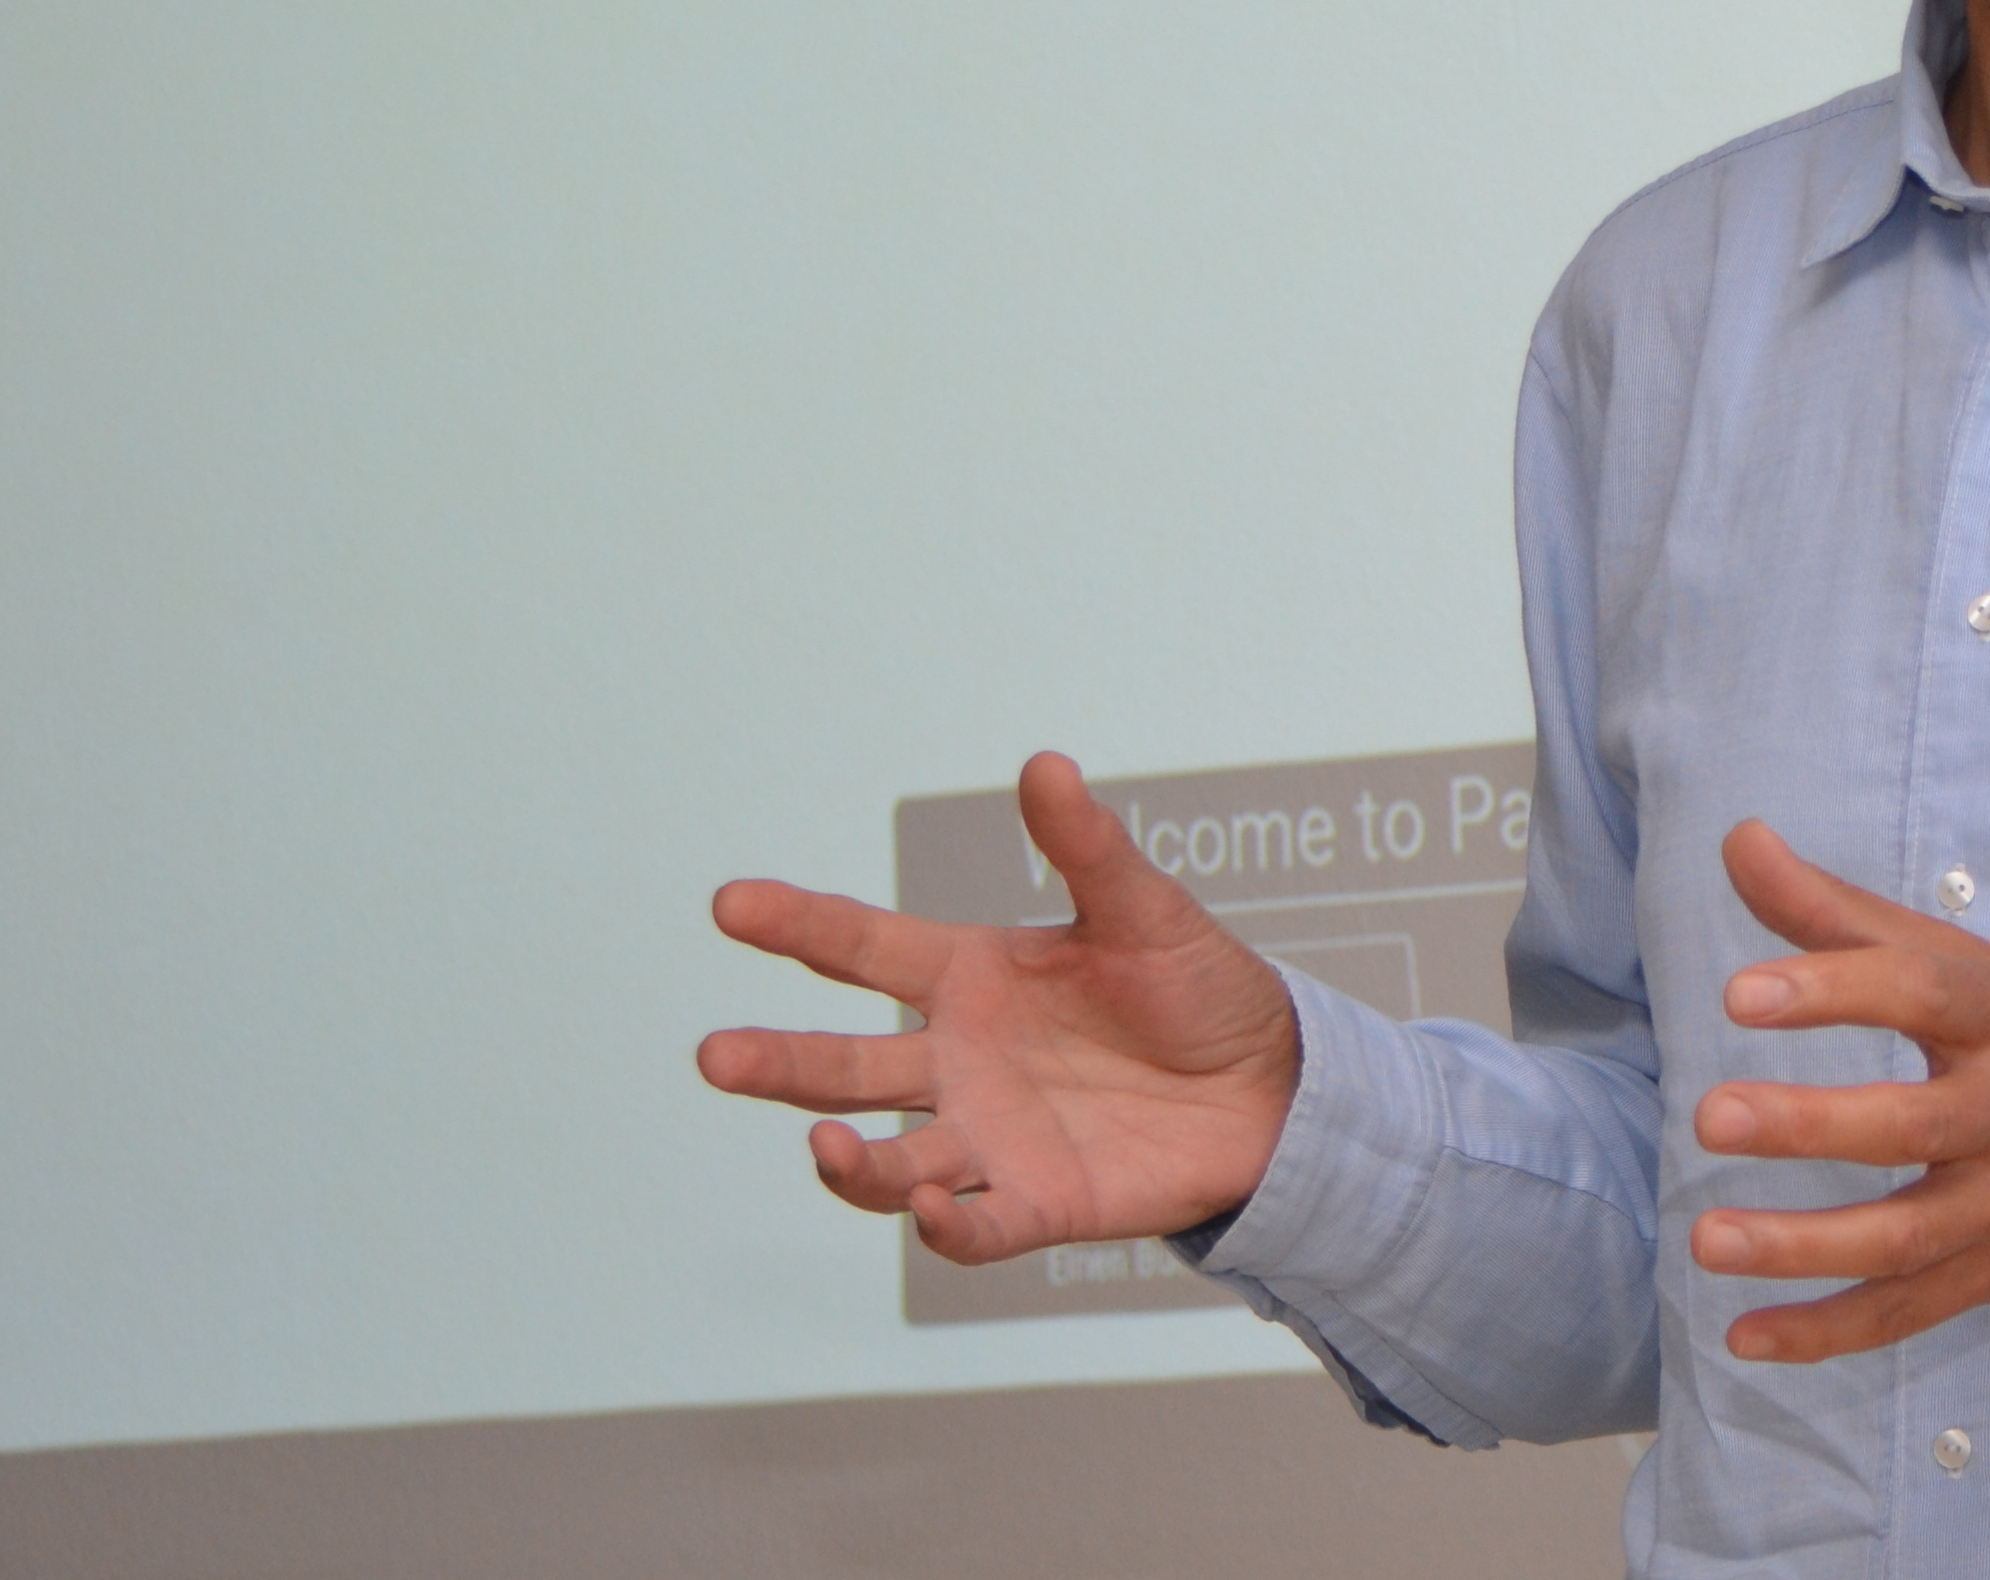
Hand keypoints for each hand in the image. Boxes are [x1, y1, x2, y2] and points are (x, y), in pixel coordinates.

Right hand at [696, 751, 1299, 1263]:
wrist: (1273, 1085)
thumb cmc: (1197, 987)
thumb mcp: (1145, 909)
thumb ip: (1086, 847)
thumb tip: (1045, 764)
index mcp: (971, 977)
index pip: (864, 949)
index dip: (797, 926)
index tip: (729, 904)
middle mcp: (961, 1060)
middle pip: (847, 1065)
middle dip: (779, 1063)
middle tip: (715, 1055)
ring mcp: (992, 1135)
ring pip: (891, 1160)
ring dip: (851, 1163)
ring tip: (823, 1143)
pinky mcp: (1041, 1200)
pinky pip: (979, 1223)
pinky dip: (950, 1225)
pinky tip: (933, 1209)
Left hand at [1686, 820, 1989, 1363]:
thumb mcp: (1959, 961)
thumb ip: (1837, 911)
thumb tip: (1737, 839)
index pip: (1922, 992)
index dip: (1835, 989)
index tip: (1740, 995)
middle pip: (1911, 1126)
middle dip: (1809, 1126)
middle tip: (1710, 1115)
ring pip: (1903, 1239)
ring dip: (1801, 1247)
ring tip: (1706, 1239)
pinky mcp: (1988, 1276)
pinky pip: (1903, 1315)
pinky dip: (1825, 1334)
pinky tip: (1744, 1336)